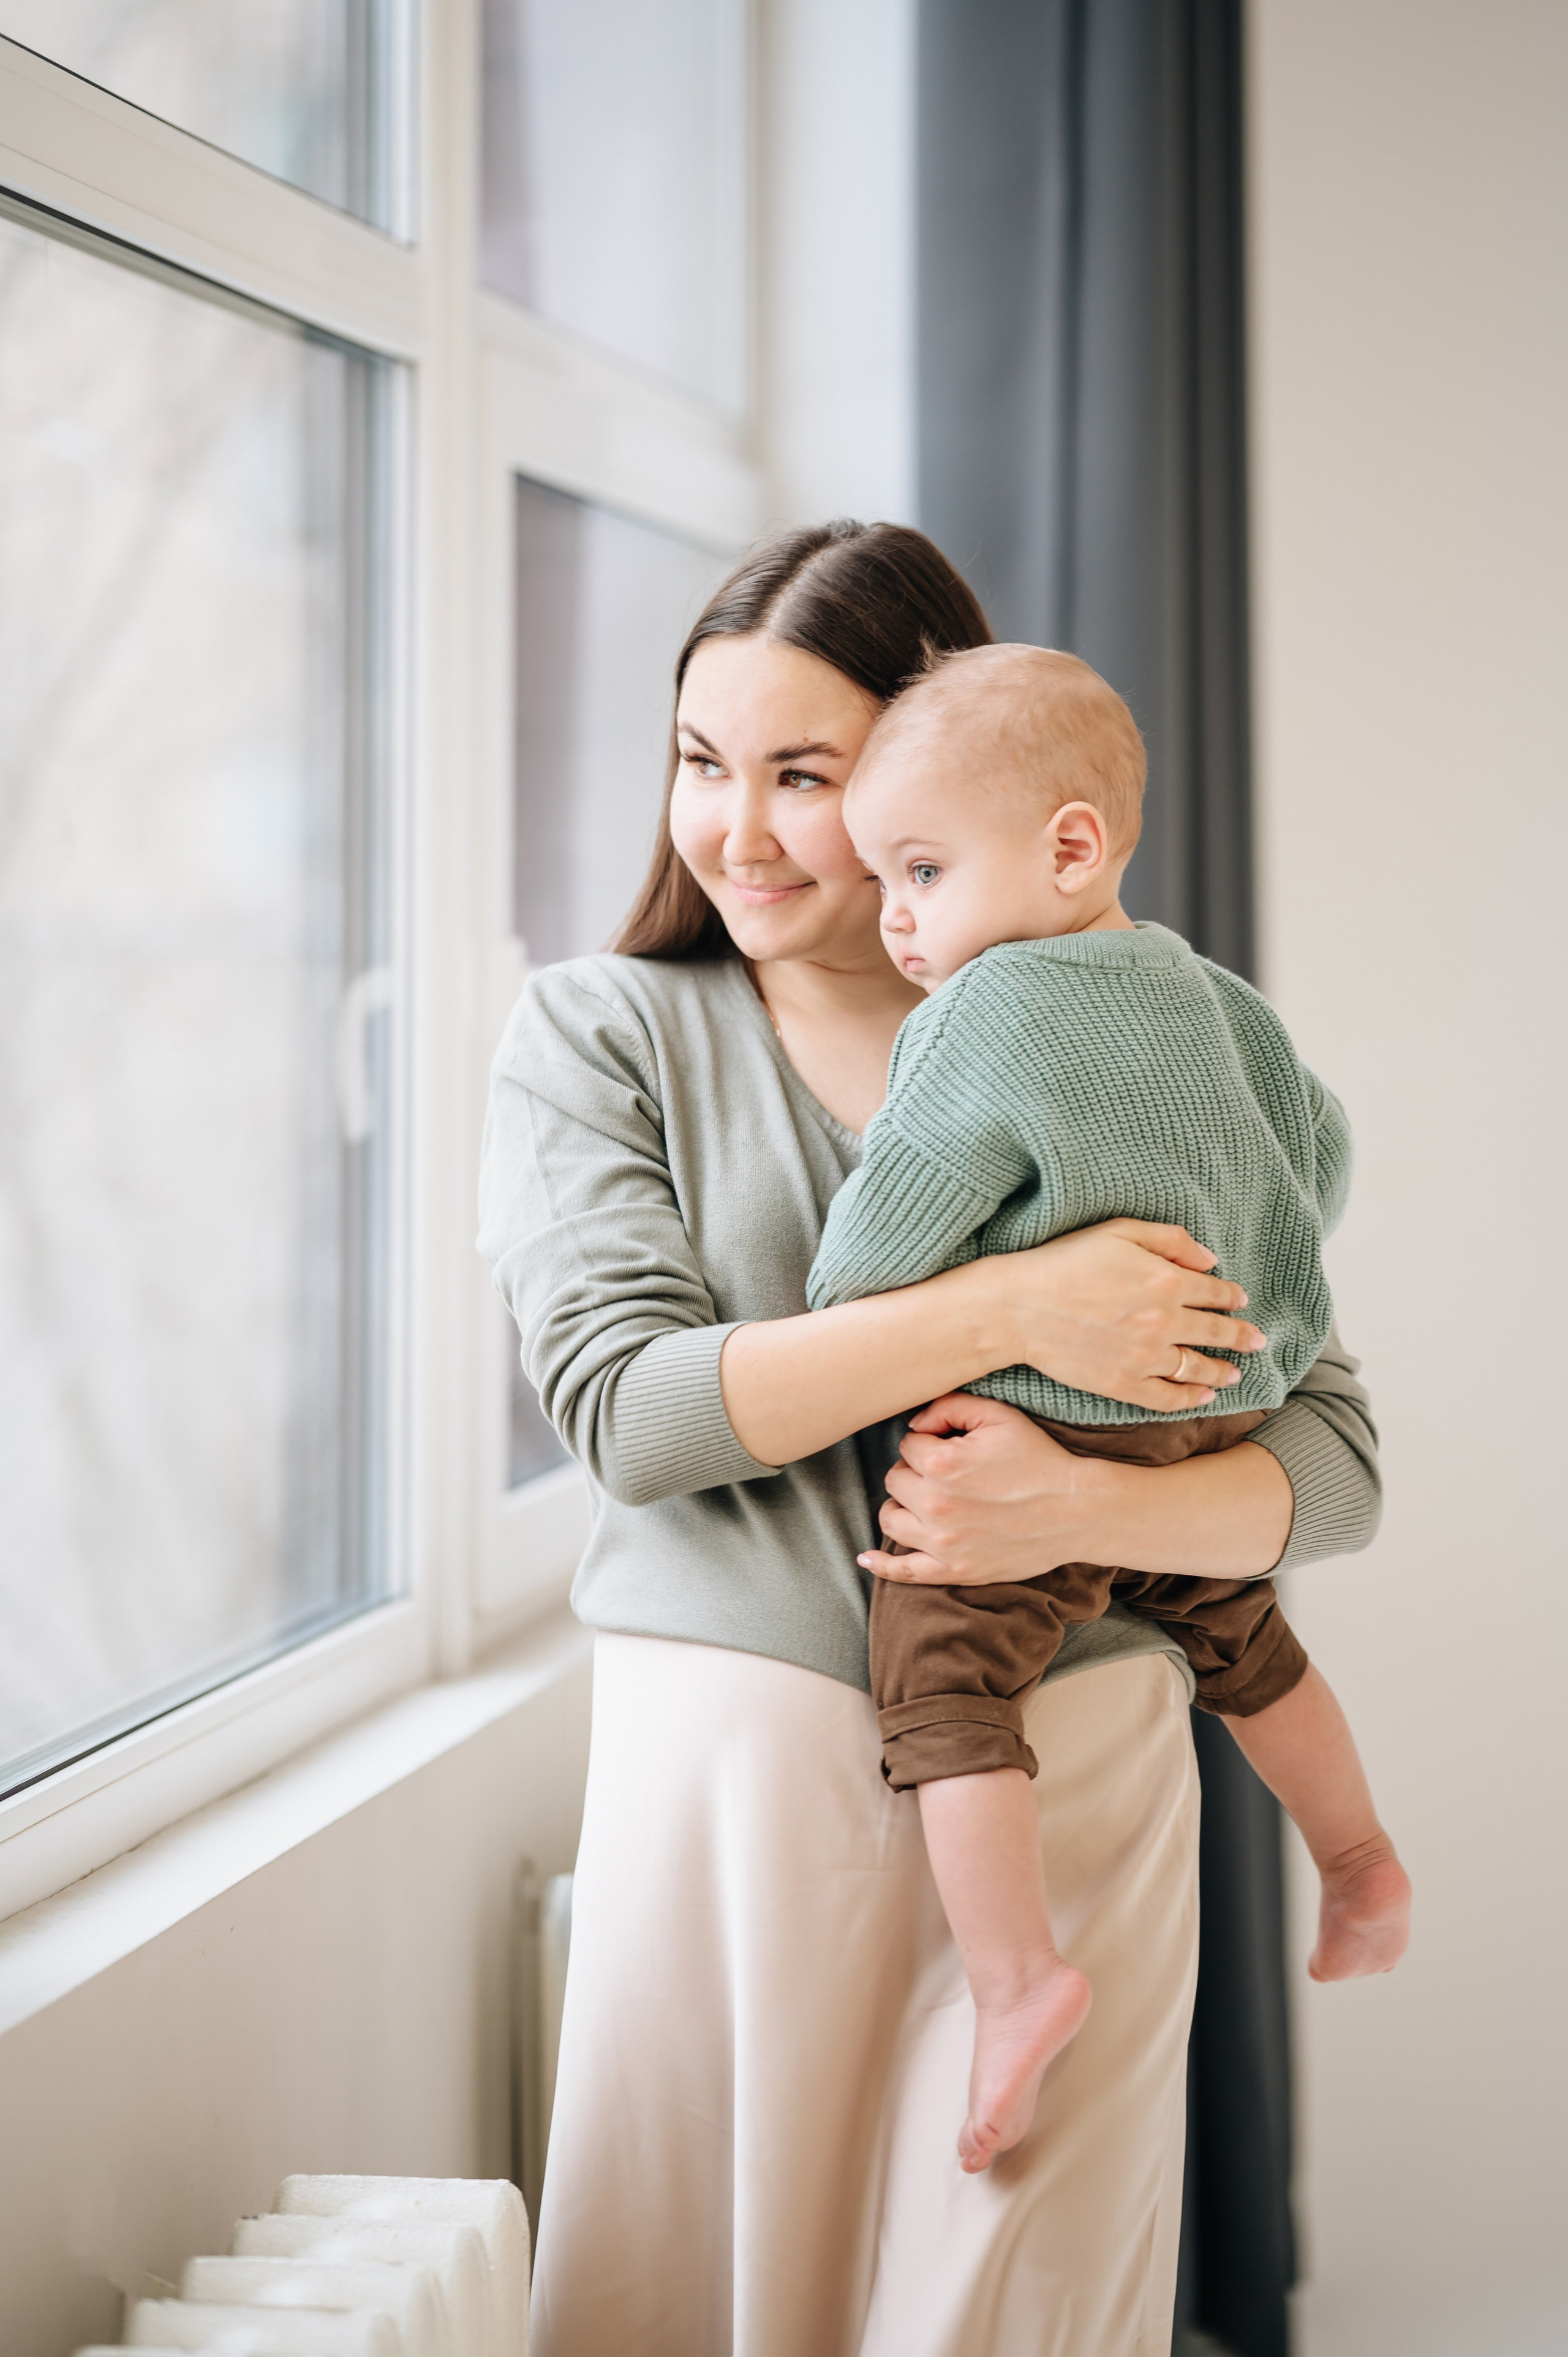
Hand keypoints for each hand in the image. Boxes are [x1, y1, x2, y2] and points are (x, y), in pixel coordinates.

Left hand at [860, 1394, 1113, 1584]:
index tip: (950, 1446)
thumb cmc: (1039, 1459)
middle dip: (914, 1471)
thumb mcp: (999, 1415)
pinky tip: (866, 1558)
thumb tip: (914, 1422)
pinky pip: (903, 1572)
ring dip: (902, 1505)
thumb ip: (949, 1406)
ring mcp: (942, 1542)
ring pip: (891, 1518)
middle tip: (946, 1472)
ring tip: (926, 1499)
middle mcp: (935, 1504)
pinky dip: (880, 1565)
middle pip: (895, 1480)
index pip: (907, 1445)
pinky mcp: (953, 1570)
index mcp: (942, 1463)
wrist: (1076, 1510)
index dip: (928, 1441)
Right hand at [990, 1218, 1266, 1412]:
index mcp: (1166, 1279)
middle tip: (1258, 1340)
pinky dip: (1192, 1399)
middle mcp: (1164, 1321)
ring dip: (1223, 1370)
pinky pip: (1168, 1397)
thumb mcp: (1119, 1231)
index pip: (1215, 1292)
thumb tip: (1211, 1260)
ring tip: (1236, 1372)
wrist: (1019, 1306)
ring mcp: (1145, 1357)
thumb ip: (1171, 1239)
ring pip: (1198, 1368)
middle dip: (1242, 1336)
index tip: (1240, 1301)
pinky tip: (1205, 1397)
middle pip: (1216, 1332)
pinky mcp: (1124, 1384)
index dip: (1232, 1297)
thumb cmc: (1065, 1261)